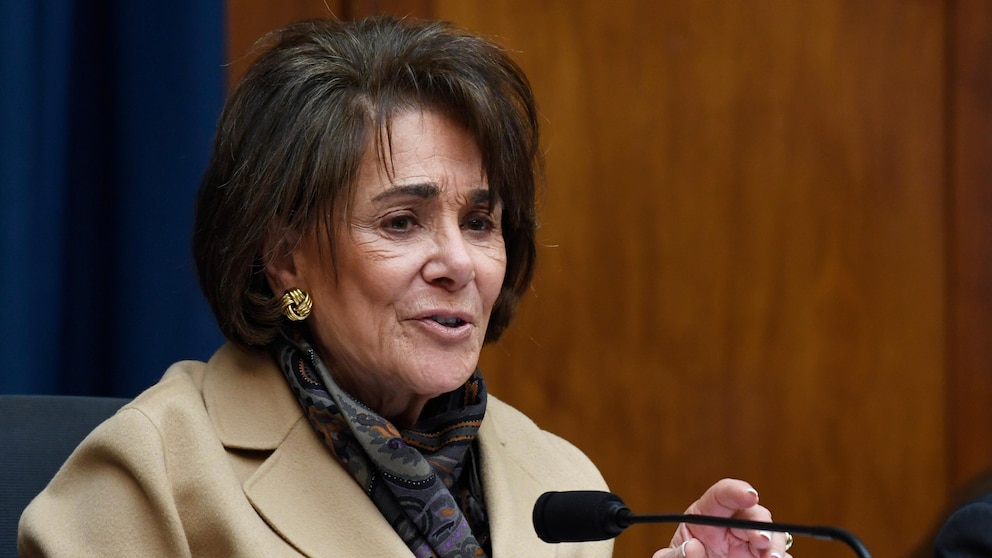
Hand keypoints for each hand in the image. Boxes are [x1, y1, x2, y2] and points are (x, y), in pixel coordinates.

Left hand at [651, 479, 792, 557]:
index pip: (721, 495)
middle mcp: (729, 525)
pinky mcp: (758, 557)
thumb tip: (692, 546)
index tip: (750, 495)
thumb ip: (675, 553)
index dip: (736, 490)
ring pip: (770, 533)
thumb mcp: (670, 557)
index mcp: (705, 516)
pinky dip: (781, 555)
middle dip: (761, 523)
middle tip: (761, 541)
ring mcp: (746, 543)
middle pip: (752, 512)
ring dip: (775, 542)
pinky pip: (778, 553)